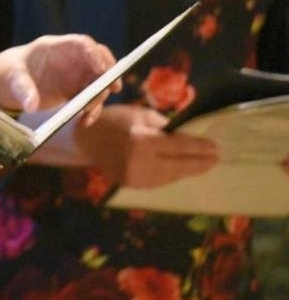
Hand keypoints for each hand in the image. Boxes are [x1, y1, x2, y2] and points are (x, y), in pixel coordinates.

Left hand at [0, 35, 117, 117]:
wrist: (4, 83)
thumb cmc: (7, 72)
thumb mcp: (10, 77)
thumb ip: (21, 88)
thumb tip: (30, 105)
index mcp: (53, 48)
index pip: (81, 43)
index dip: (95, 54)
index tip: (102, 70)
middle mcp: (69, 59)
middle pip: (98, 59)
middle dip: (109, 72)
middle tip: (113, 88)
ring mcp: (73, 74)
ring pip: (98, 81)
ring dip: (99, 96)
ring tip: (87, 114)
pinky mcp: (74, 90)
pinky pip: (91, 98)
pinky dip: (92, 109)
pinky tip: (85, 121)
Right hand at [75, 103, 218, 187]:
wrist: (85, 138)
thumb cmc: (114, 120)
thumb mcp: (140, 115)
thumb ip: (164, 127)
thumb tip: (187, 137)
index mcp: (142, 140)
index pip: (179, 146)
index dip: (199, 148)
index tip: (215, 148)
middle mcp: (139, 160)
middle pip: (178, 165)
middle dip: (199, 163)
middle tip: (215, 160)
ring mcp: (134, 175)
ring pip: (170, 176)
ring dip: (187, 171)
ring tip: (201, 166)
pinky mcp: (130, 184)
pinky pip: (158, 181)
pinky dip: (171, 175)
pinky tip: (180, 170)